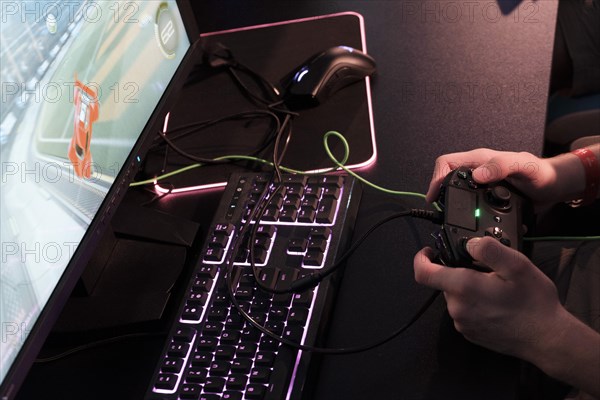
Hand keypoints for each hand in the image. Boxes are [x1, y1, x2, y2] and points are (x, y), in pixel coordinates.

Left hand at [413, 236, 563, 360]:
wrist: (548, 339)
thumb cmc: (534, 303)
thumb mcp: (517, 265)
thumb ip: (489, 249)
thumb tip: (470, 243)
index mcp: (464, 288)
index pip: (423, 273)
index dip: (422, 258)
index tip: (430, 250)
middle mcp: (457, 307)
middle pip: (445, 281)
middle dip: (460, 271)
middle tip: (487, 270)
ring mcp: (463, 323)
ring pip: (456, 296)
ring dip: (469, 288)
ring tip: (497, 288)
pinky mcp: (470, 333)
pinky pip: (465, 310)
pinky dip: (475, 303)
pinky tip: (497, 303)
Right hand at [425, 148, 573, 205]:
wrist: (555, 187)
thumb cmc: (542, 173)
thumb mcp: (523, 166)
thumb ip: (501, 166)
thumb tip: (477, 174)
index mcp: (480, 160)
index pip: (446, 163)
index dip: (435, 179)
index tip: (434, 197)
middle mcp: (477, 172)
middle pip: (447, 180)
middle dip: (441, 195)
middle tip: (442, 211)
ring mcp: (481, 186)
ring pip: (456, 194)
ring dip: (453, 207)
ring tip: (453, 219)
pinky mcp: (487, 199)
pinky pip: (470, 206)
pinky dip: (467, 215)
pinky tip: (472, 223)